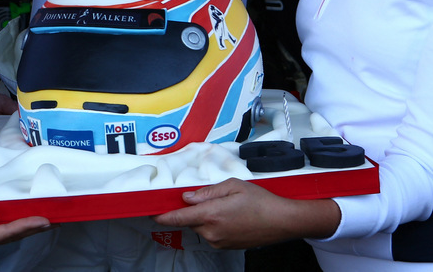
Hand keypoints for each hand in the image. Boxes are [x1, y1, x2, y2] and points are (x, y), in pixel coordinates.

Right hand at [0, 198, 49, 251]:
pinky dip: (13, 220)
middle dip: (33, 228)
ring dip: (26, 225)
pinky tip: (20, 214)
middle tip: (56, 219)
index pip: (4, 233)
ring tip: (45, 218)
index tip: (44, 220)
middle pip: (11, 235)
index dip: (25, 226)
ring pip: (7, 231)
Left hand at [153, 178, 339, 248]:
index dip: (162, 215)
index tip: (151, 212)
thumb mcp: (233, 186)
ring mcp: (219, 241)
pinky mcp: (226, 246)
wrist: (282, 221)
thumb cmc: (260, 200)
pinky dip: (214, 224)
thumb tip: (187, 197)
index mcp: (211, 214)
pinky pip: (212, 234)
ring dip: (205, 217)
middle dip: (192, 210)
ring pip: (202, 227)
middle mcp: (212, 231)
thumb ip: (207, 192)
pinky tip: (231, 216)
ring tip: (227, 206)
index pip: (178, 217)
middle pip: (190, 221)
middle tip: (209, 198)